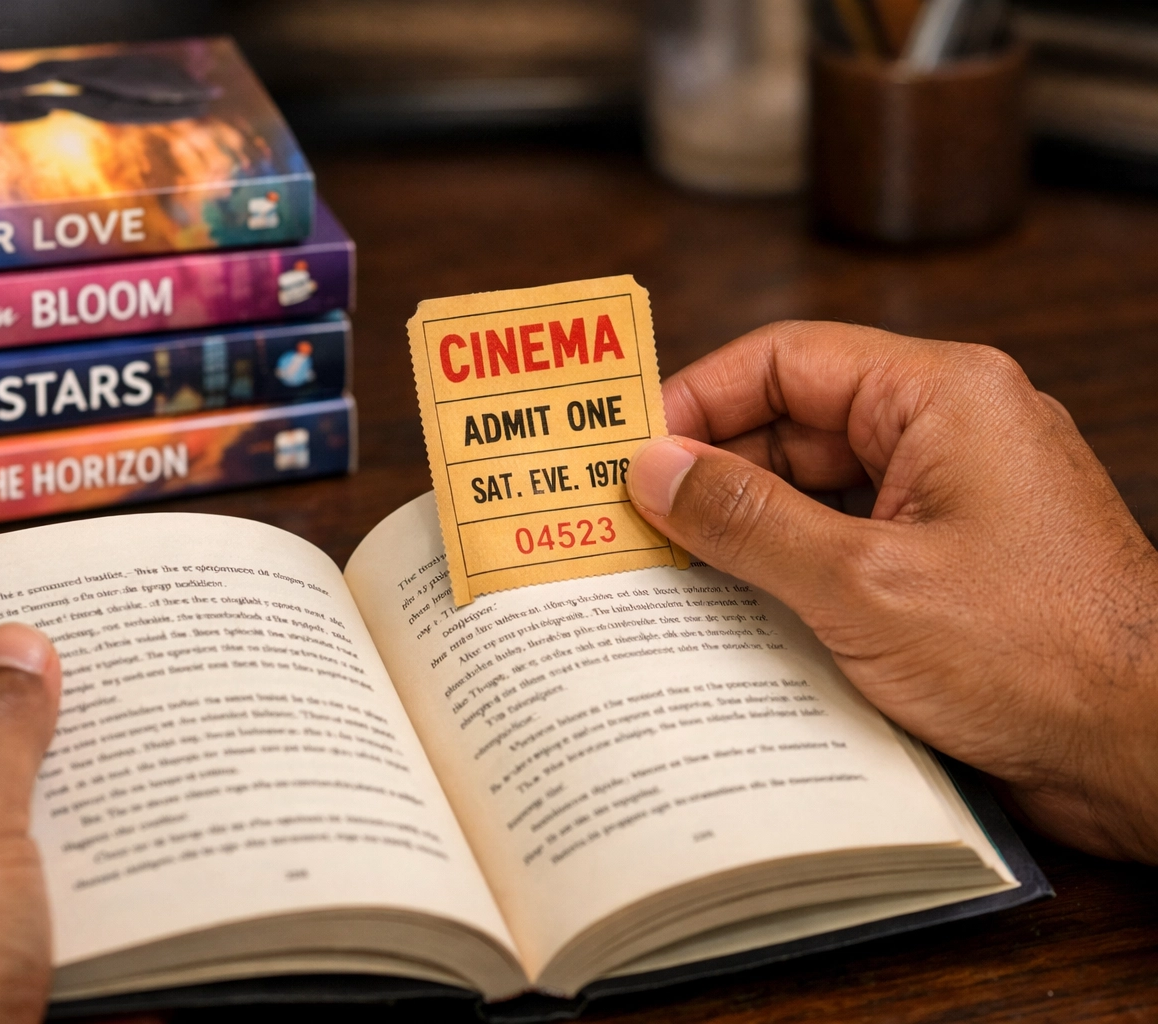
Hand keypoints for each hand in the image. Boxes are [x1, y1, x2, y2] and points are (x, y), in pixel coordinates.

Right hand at [628, 321, 1157, 863]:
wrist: (1145, 748)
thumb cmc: (1039, 655)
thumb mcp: (861, 583)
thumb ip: (747, 520)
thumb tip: (656, 470)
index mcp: (941, 395)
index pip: (783, 359)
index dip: (695, 398)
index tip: (629, 450)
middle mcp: (948, 430)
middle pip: (794, 419)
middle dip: (712, 466)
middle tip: (631, 515)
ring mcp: (952, 496)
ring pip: (816, 484)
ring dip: (746, 522)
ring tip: (667, 564)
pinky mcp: (950, 559)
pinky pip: (846, 535)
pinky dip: (788, 562)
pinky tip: (734, 603)